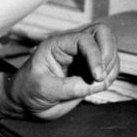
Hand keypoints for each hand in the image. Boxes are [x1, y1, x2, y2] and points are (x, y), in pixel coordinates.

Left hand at [0, 23, 118, 120]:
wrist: (24, 102)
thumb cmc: (27, 91)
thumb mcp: (44, 89)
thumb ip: (69, 87)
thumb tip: (96, 83)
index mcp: (57, 45)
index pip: (85, 39)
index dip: (95, 56)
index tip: (96, 77)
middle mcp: (72, 48)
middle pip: (102, 34)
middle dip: (108, 53)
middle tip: (102, 76)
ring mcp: (83, 58)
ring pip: (109, 49)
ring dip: (111, 66)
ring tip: (98, 84)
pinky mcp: (89, 71)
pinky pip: (110, 66)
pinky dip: (112, 74)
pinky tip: (100, 85)